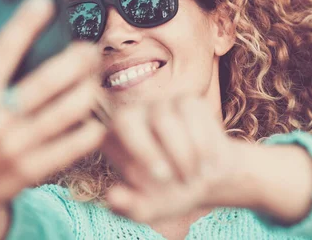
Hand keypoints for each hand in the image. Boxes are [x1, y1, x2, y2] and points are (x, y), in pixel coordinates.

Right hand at [0, 0, 105, 238]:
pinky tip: (96, 115)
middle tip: (89, 47)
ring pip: (67, 111)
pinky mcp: (33, 170)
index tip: (44, 2)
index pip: (2, 51)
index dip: (25, 23)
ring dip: (89, 89)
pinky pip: (74, 146)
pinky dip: (92, 128)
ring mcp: (15, 148)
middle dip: (76, 58)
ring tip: (95, 77)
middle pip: (47, 81)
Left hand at [101, 95, 242, 224]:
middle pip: (127, 118)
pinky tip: (206, 164)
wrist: (205, 182)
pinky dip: (202, 142)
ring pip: (164, 119)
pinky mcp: (187, 101)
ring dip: (181, 154)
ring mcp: (158, 105)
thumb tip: (111, 198)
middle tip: (167, 179)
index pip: (106, 135)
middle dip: (148, 150)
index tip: (159, 178)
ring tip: (191, 178)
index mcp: (113, 139)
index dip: (132, 153)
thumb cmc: (168, 195)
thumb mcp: (148, 209)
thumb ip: (127, 207)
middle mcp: (132, 116)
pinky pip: (192, 113)